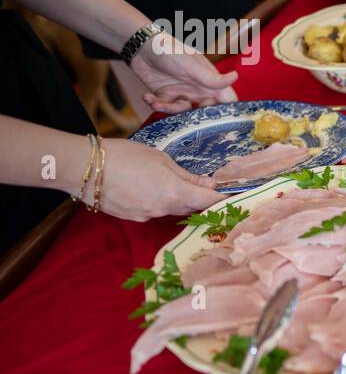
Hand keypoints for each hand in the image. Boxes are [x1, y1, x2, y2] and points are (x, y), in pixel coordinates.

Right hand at [96, 139, 225, 220]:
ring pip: (172, 209)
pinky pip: (154, 211)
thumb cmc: (123, 156)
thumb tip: (209, 184)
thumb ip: (187, 175)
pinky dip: (158, 201)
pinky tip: (147, 188)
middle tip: (205, 186)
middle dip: (201, 198)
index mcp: (175, 193)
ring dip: (178, 199)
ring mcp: (147, 216)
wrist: (83, 168)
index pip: (209, 201)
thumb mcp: (160, 159)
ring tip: (168, 182)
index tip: (233, 194)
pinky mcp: (133, 218)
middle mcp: (164, 210)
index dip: (222, 198)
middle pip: (192, 207)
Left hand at [130, 33, 238, 112]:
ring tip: (156, 102)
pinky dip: (155, 105)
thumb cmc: (170, 50)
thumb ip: (212, 78)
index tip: (221, 121)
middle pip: (204, 111)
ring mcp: (181, 93)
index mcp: (209, 81)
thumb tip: (235, 77)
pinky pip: (164, 108)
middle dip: (194, 116)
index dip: (227, 111)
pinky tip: (148, 96)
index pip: (226, 99)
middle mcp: (197, 89)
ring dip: (168, 109)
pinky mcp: (165, 95)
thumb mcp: (192, 66)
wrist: (141, 46)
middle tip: (182, 112)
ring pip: (182, 112)